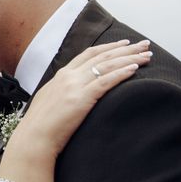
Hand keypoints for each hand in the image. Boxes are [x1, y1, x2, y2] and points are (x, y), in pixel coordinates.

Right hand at [10, 39, 151, 157]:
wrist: (33, 138)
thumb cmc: (40, 126)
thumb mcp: (50, 102)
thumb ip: (61, 93)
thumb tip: (70, 95)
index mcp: (61, 75)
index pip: (88, 54)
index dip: (108, 47)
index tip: (124, 43)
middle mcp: (69, 76)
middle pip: (102, 56)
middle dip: (126, 49)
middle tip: (144, 44)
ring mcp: (75, 85)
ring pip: (107, 65)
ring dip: (130, 58)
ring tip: (147, 55)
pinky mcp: (81, 98)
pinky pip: (106, 81)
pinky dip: (121, 73)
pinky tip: (135, 69)